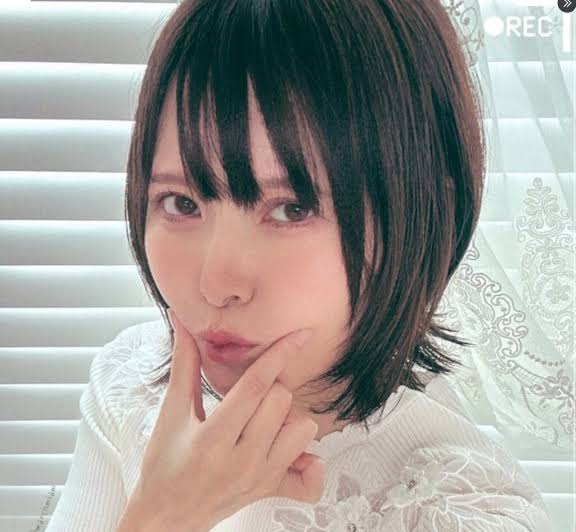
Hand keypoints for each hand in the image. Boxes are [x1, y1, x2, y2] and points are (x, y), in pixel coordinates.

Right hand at [127, 308, 325, 531]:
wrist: (166, 516)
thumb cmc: (164, 464)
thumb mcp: (171, 413)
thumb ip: (184, 365)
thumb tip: (182, 324)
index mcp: (214, 437)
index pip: (257, 385)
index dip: (280, 353)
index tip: (299, 335)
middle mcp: (243, 459)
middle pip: (282, 400)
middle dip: (270, 387)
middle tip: (249, 395)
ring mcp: (261, 478)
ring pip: (302, 428)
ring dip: (287, 416)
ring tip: (263, 419)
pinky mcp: (271, 491)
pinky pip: (311, 476)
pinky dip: (308, 459)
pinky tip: (287, 448)